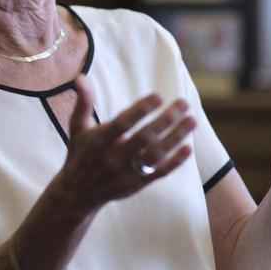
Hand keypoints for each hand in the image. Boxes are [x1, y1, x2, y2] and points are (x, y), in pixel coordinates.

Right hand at [57, 74, 196, 212]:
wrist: (78, 193)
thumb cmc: (80, 153)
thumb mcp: (77, 127)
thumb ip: (83, 101)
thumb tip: (81, 76)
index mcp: (100, 140)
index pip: (123, 123)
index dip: (140, 110)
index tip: (158, 96)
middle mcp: (114, 156)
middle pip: (145, 137)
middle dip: (166, 120)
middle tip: (184, 103)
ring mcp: (127, 172)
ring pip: (156, 154)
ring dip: (176, 137)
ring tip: (192, 120)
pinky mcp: (137, 184)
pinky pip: (159, 172)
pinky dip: (175, 161)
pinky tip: (188, 147)